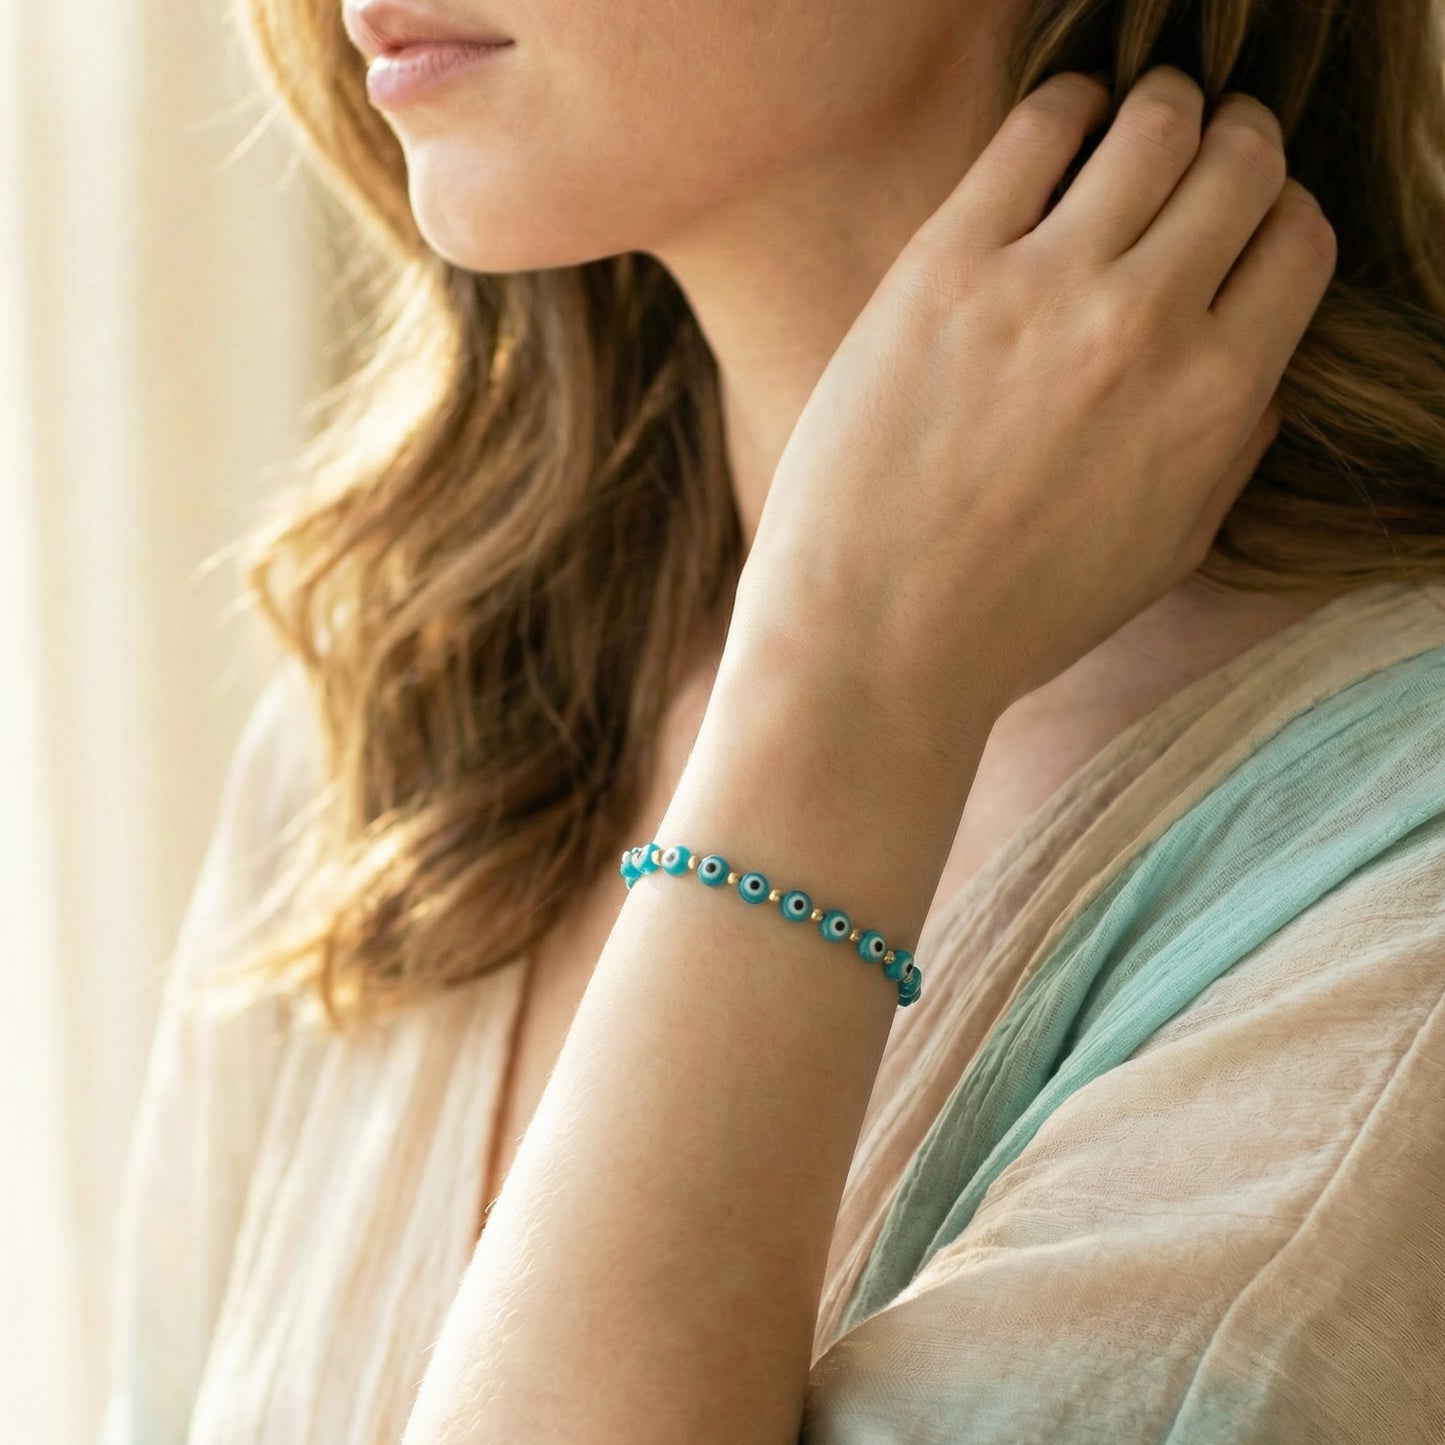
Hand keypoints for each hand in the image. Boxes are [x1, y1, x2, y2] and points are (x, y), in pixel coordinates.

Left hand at [725, 63, 1336, 754]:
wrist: (873, 639)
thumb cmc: (1013, 616)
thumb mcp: (1162, 556)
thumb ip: (1230, 452)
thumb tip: (1261, 368)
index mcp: (1216, 398)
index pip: (1299, 240)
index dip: (1276, 220)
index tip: (1238, 225)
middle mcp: (1146, 326)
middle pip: (1240, 164)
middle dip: (1233, 147)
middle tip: (1197, 154)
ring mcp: (1043, 287)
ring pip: (1153, 125)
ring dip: (1160, 109)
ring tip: (1132, 127)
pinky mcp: (945, 267)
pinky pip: (1037, 127)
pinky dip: (1067, 105)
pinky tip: (1059, 126)